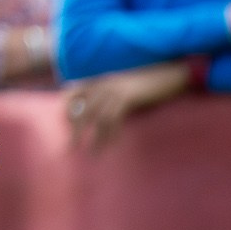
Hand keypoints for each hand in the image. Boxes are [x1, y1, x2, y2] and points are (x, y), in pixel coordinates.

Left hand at [64, 63, 187, 150]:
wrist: (164, 76)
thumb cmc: (143, 85)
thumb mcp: (119, 87)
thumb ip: (105, 96)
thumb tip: (95, 113)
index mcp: (98, 81)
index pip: (71, 93)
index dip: (66, 109)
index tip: (66, 125)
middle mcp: (102, 85)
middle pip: (82, 110)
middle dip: (75, 130)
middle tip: (70, 148)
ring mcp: (114, 91)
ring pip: (97, 117)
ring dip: (94, 137)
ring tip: (92, 153)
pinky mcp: (126, 98)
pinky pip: (113, 119)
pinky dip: (110, 134)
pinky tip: (110, 144)